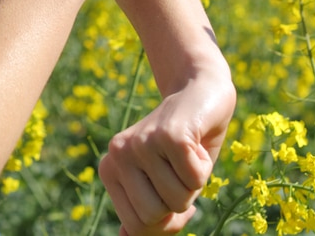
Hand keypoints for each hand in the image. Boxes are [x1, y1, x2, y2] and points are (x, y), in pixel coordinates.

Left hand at [99, 71, 235, 234]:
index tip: (172, 192)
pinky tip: (196, 143)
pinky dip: (205, 167)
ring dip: (195, 183)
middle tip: (181, 172)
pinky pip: (195, 179)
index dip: (165, 222)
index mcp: (110, 170)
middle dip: (180, 204)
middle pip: (155, 218)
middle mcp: (118, 154)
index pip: (136, 227)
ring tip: (187, 154)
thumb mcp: (161, 183)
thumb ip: (144, 210)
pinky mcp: (168, 135)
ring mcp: (141, 143)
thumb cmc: (183, 146)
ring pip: (178, 200)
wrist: (200, 91)